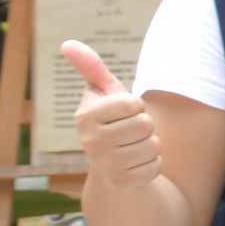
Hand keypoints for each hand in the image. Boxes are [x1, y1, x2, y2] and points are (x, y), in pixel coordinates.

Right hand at [61, 43, 164, 190]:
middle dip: (146, 125)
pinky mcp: (121, 182)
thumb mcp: (104, 91)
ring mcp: (104, 165)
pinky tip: (136, 162)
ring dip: (151, 144)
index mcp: (85, 116)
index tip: (124, 111)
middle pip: (146, 124)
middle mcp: (90, 142)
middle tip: (130, 130)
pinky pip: (156, 166)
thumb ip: (91, 67)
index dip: (136, 105)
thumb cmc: (112, 118)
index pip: (133, 103)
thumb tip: (68, 43)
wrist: (112, 161)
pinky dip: (153, 163)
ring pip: (154, 145)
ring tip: (133, 145)